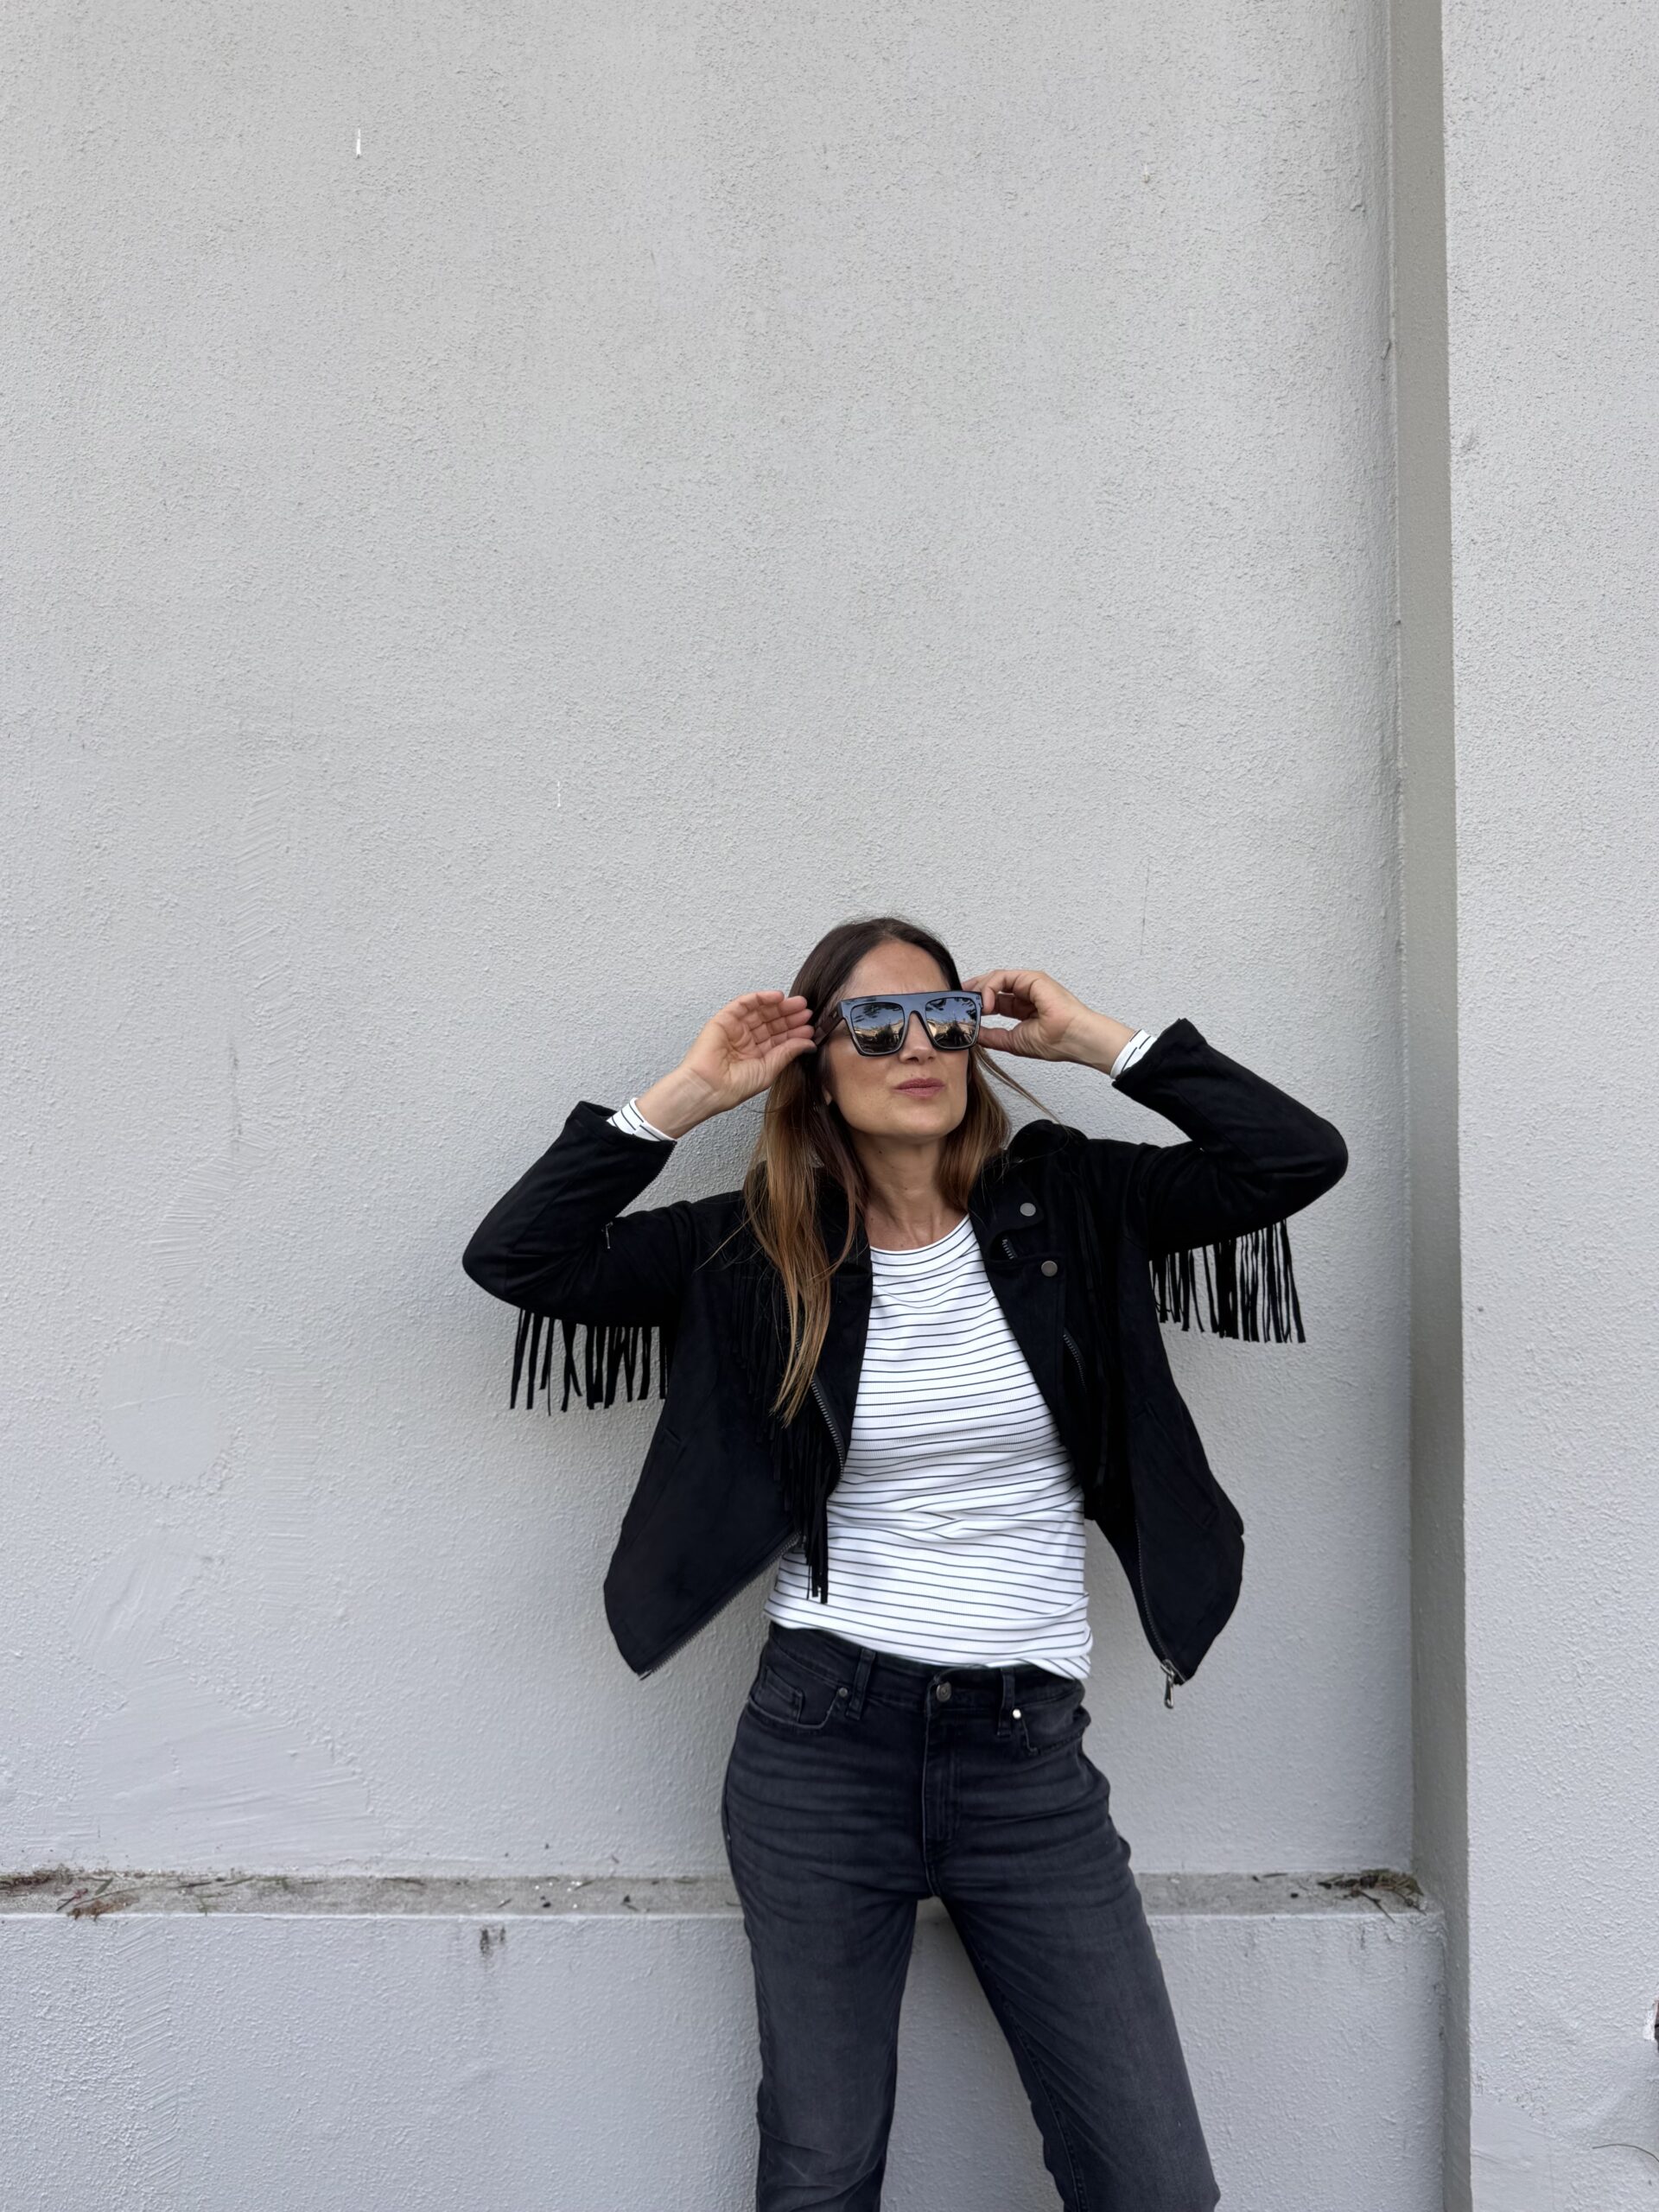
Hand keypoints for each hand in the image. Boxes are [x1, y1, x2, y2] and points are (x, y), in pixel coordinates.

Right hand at [639, 991, 816, 1132]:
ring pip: (760, 1012)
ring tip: (799, 1004)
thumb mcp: (769, 1070)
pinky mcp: (724, 1019)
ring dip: (779, 1006)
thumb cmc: (733, 1087)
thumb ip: (787, 1053)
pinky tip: (778, 997)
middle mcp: (745, 1041)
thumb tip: (808, 1043)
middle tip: (807, 1011)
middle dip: (789, 1017)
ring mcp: (734, 1029)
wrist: (709, 1088)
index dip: (794, 1032)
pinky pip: (743, 1004)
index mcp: (754, 1055)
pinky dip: (760, 998)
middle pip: (771, 1023)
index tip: (810, 1028)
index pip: (778, 1039)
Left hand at [961, 969, 1129, 1069]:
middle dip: (972, 992)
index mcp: (1022, 1007)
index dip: (976, 1003)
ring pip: (994, 979)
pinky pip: (1003, 977)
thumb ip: (992, 1036)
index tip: (960, 1011)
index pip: (993, 1000)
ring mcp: (1029, 984)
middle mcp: (1025, 993)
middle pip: (991, 986)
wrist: (1075, 1039)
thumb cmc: (1056, 1041)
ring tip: (970, 1006)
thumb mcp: (1013, 1041)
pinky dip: (990, 989)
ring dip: (978, 990)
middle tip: (957, 1002)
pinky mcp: (1032, 978)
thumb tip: (973, 1033)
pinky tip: (986, 1006)